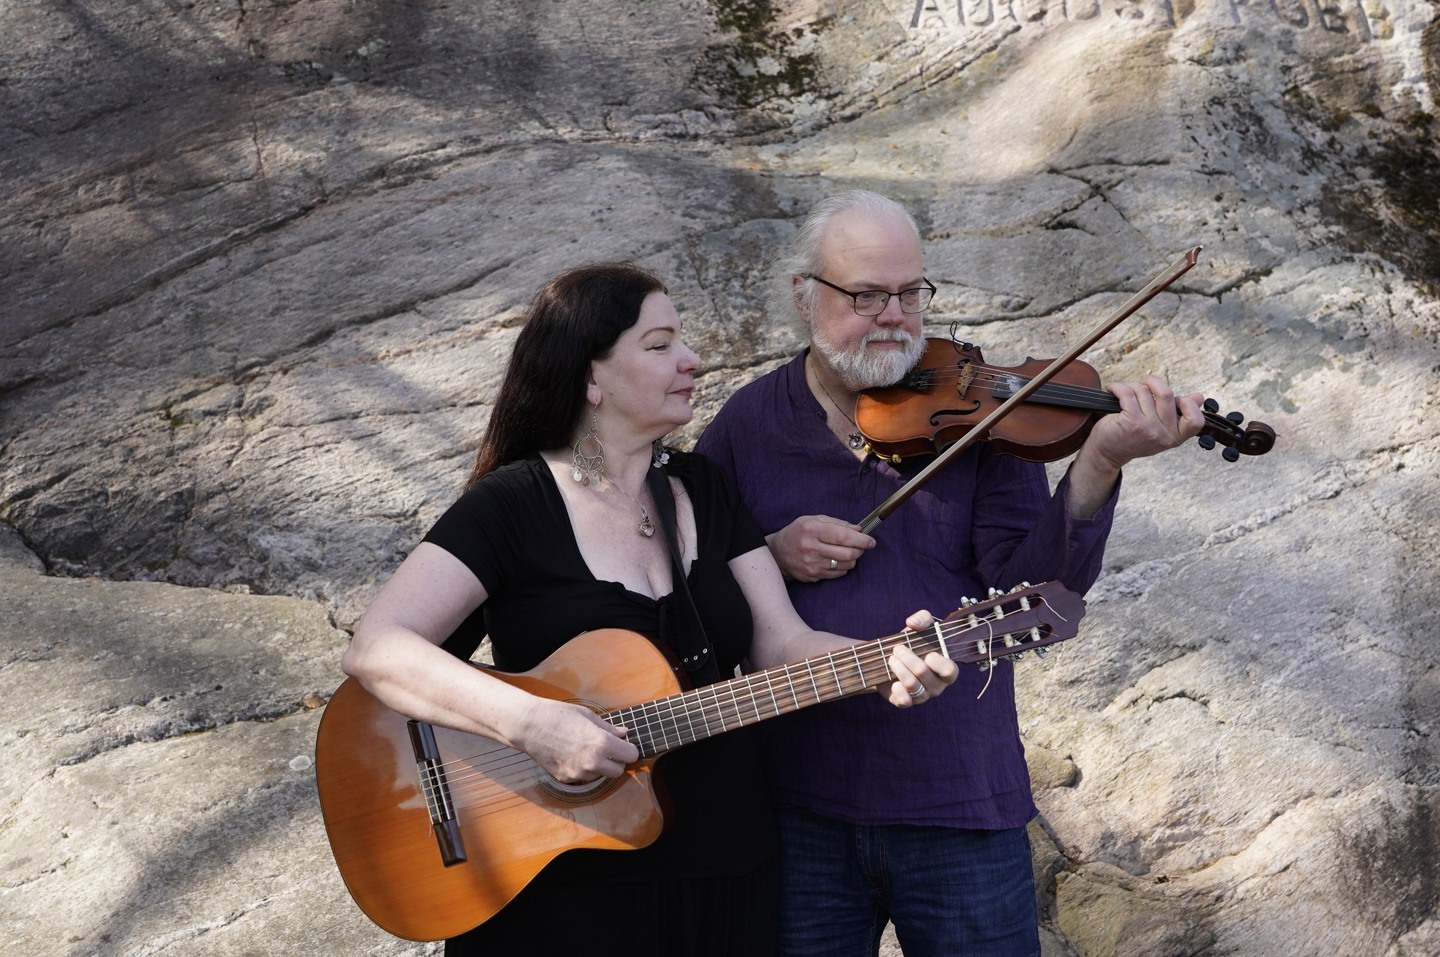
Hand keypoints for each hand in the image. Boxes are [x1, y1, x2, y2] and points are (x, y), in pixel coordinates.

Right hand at [510, 697, 638, 783]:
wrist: (529, 726)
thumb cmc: (558, 715)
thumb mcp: (588, 716)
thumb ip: (609, 728)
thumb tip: (624, 733)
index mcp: (602, 744)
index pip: (631, 756)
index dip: (629, 749)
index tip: (625, 744)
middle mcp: (592, 763)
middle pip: (619, 771)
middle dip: (617, 760)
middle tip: (608, 748)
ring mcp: (578, 774)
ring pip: (600, 775)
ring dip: (600, 766)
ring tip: (585, 749)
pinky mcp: (566, 779)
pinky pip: (583, 777)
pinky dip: (583, 769)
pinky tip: (572, 754)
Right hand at [766, 515, 874, 581]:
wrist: (777, 553)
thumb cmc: (798, 532)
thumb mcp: (814, 520)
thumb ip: (837, 523)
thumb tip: (858, 529)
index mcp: (812, 529)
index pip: (842, 536)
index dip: (861, 539)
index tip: (871, 541)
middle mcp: (811, 547)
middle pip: (847, 553)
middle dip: (860, 550)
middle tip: (861, 547)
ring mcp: (811, 564)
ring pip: (845, 565)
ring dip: (852, 559)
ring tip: (847, 552)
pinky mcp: (812, 576)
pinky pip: (837, 574)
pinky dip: (842, 567)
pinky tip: (836, 560)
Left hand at [880, 609, 958, 707]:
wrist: (889, 658)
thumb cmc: (912, 643)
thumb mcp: (919, 628)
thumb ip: (922, 618)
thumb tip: (913, 623)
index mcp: (945, 669)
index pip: (950, 671)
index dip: (938, 662)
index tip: (927, 653)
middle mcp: (936, 685)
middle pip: (923, 673)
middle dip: (907, 657)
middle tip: (897, 649)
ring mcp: (922, 695)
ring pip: (912, 685)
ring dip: (898, 668)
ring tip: (891, 658)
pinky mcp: (906, 702)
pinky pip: (904, 701)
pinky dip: (896, 688)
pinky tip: (892, 680)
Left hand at [1083, 374, 1205, 471]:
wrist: (1108, 454)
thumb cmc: (1134, 437)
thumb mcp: (1161, 429)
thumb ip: (1179, 413)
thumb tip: (1199, 397)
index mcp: (1176, 436)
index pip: (1196, 420)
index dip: (1188, 403)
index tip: (1174, 399)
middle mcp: (1164, 434)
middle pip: (1166, 394)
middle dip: (1151, 383)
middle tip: (1143, 384)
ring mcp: (1149, 429)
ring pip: (1144, 391)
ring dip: (1132, 387)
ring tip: (1124, 393)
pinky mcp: (1131, 423)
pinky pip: (1127, 393)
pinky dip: (1117, 387)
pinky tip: (1112, 389)